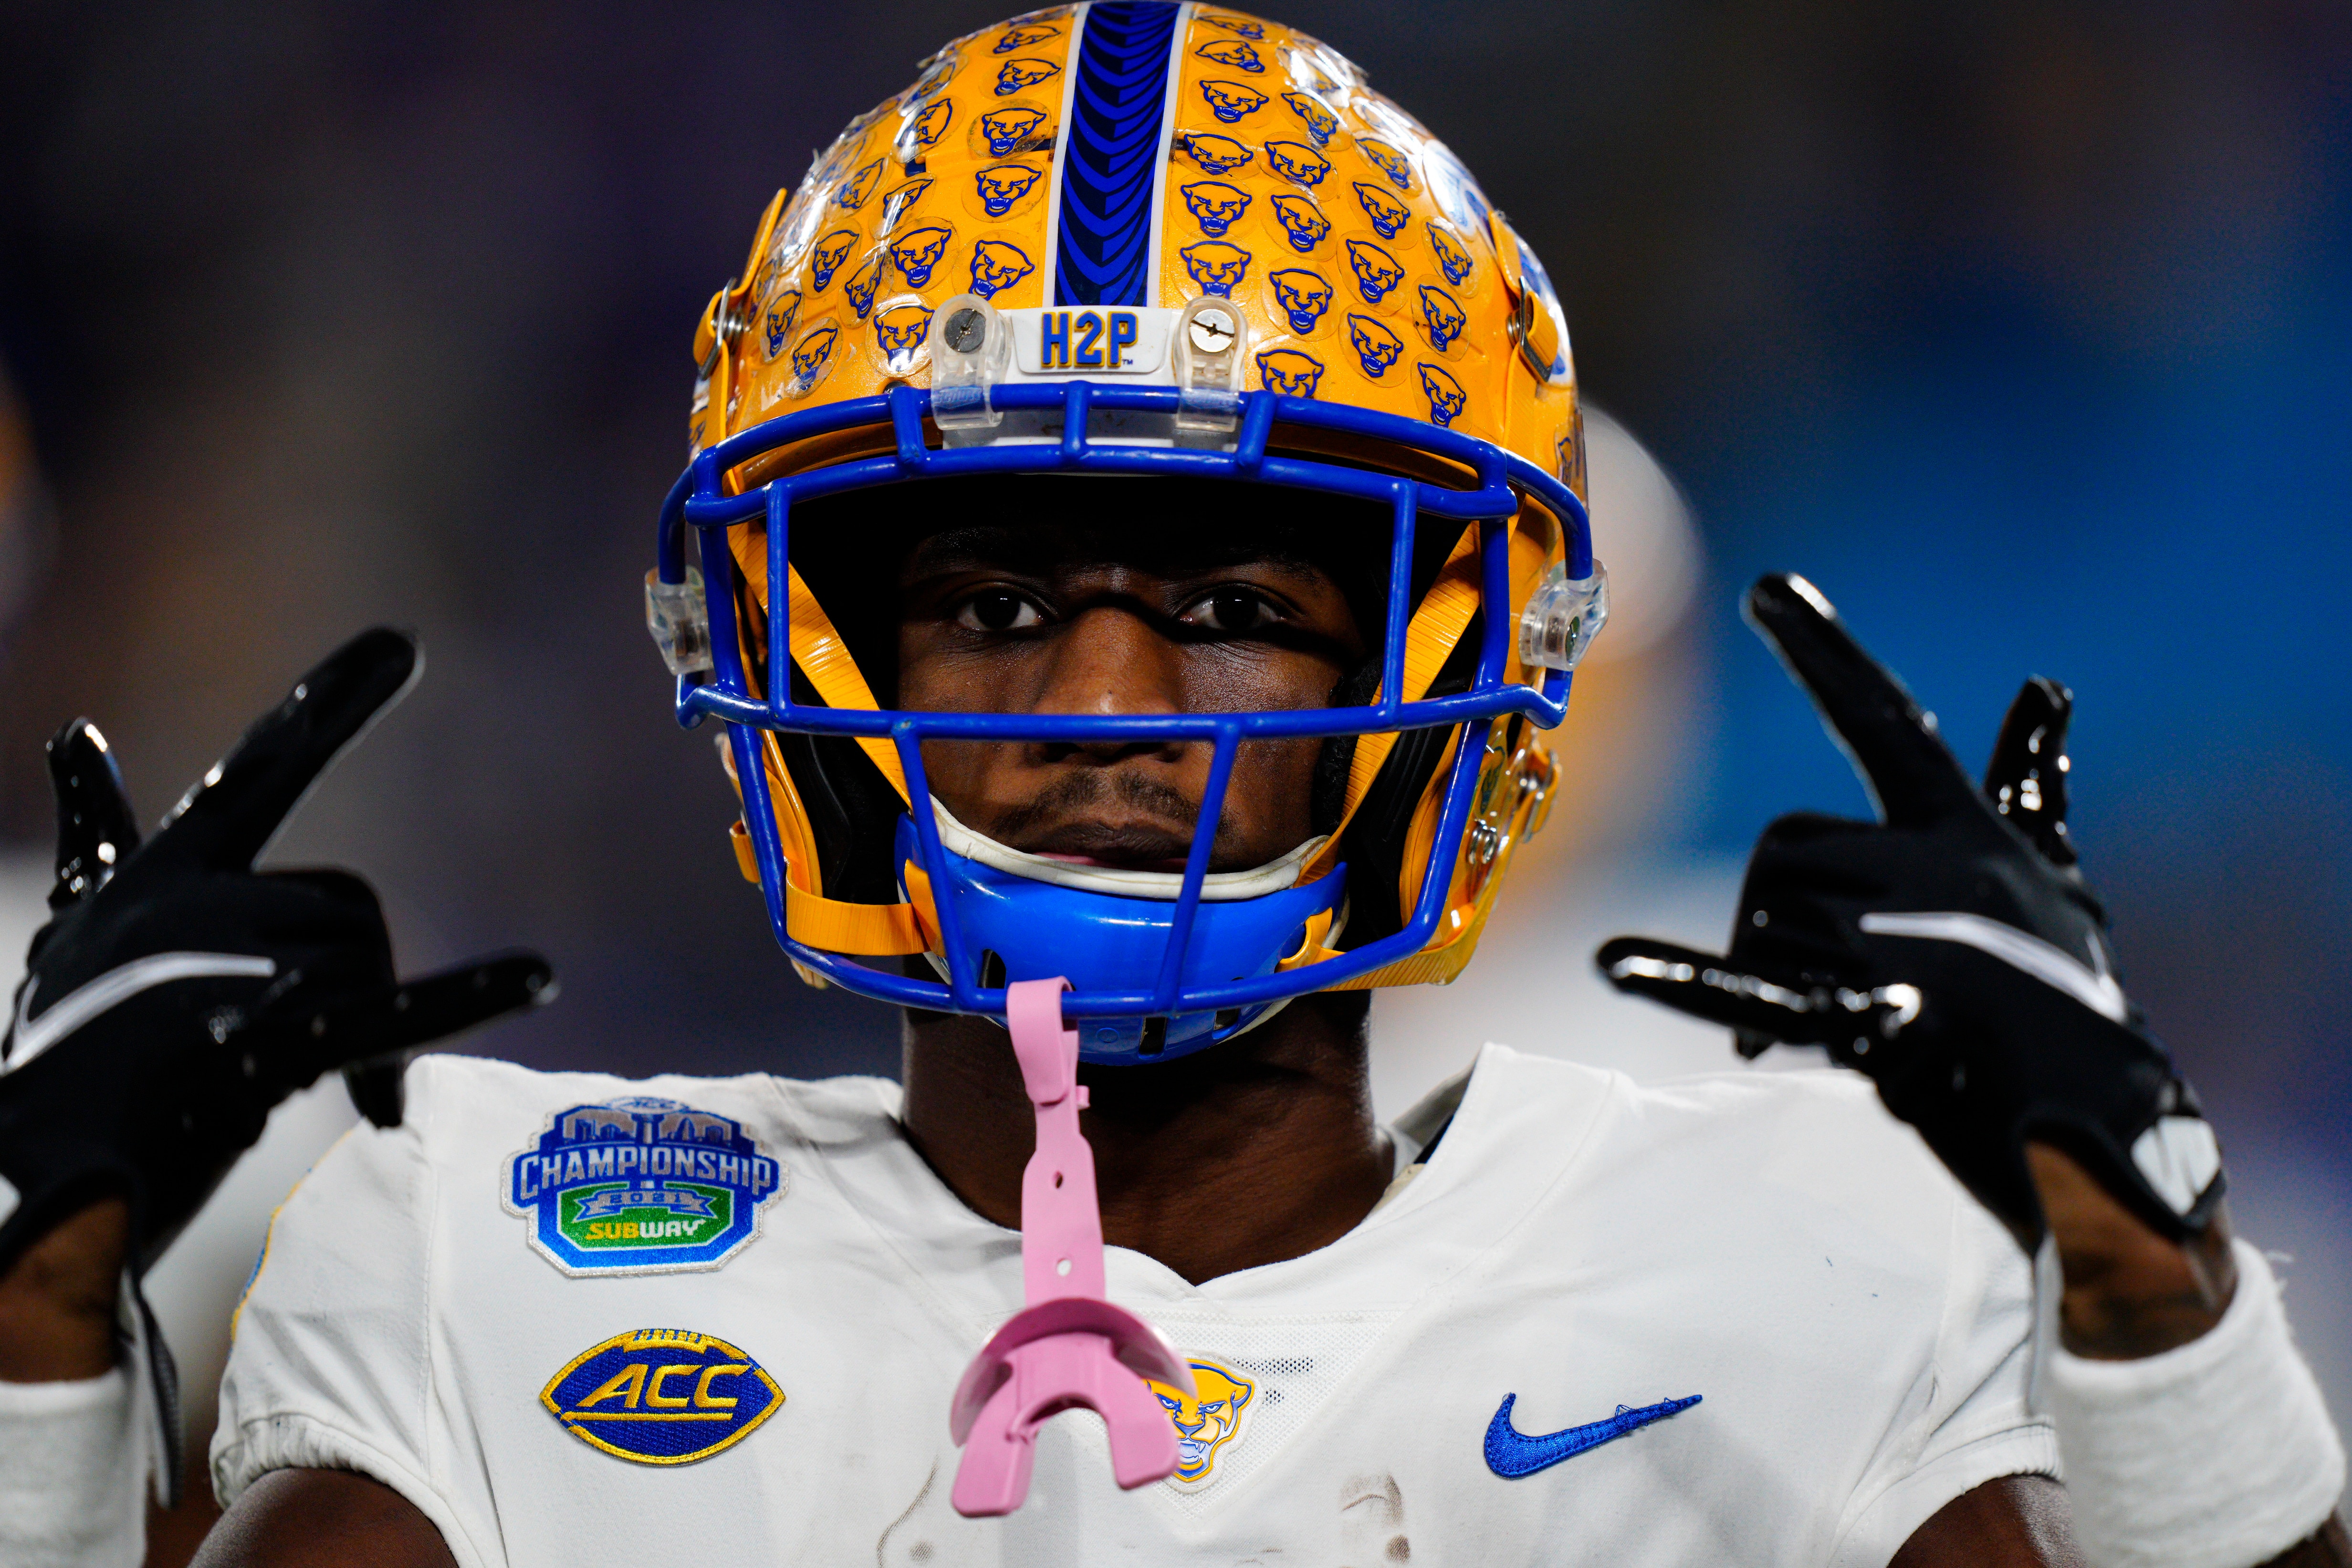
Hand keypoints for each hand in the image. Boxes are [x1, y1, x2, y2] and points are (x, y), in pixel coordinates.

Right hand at [0, 629, 554, 1314]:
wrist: (28, 1173)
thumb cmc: (68, 1056)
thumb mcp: (86, 933)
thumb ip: (102, 839)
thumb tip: (76, 734)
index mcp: (168, 873)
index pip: (262, 770)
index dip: (331, 705)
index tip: (401, 643)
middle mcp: (200, 902)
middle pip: (349, 914)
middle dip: (338, 977)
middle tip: (260, 1035)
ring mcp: (232, 969)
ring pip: (367, 976)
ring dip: (346, 1040)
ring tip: (250, 1090)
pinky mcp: (260, 1044)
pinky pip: (389, 1016)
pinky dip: (467, 997)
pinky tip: (539, 977)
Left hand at [1596, 575, 2221, 1255]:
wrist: (2100, 1123)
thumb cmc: (2068, 995)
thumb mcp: (2053, 877)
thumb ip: (2031, 783)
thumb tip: (2046, 688)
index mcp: (1962, 829)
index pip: (1883, 721)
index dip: (1824, 653)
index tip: (1764, 587)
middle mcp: (1930, 868)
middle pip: (1782, 859)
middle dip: (1782, 920)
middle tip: (1847, 979)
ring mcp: (1898, 944)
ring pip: (1763, 928)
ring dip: (1779, 978)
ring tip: (1856, 1020)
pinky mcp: (1871, 1021)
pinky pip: (1755, 989)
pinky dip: (1682, 981)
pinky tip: (1616, 964)